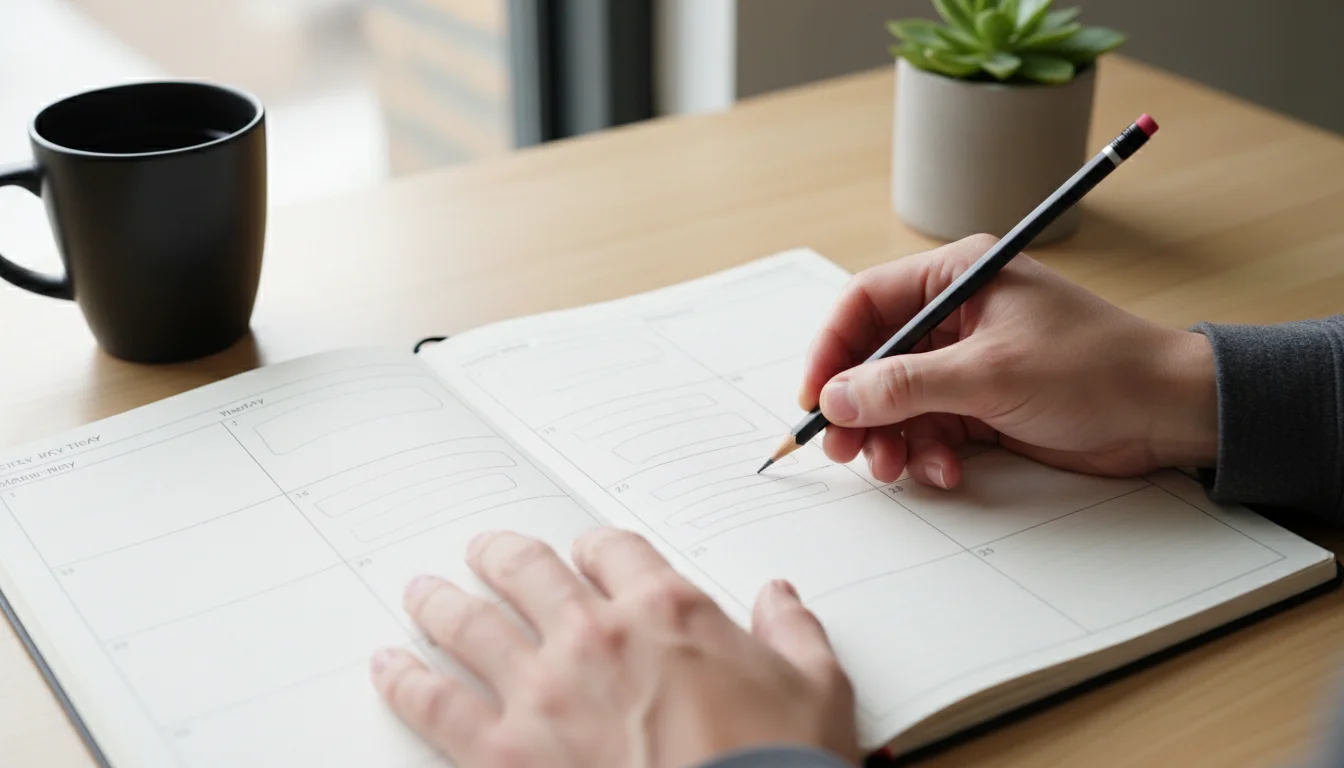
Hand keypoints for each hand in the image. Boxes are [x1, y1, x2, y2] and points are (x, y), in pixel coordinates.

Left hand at [370, 529, 859, 766]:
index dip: (594, 548)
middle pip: (528, 570)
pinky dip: (405, 681)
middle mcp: (596, 636)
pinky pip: (436, 704)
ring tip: (420, 592)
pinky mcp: (504, 752)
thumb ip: (794, 633)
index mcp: (667, 611)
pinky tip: (388, 666)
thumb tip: (782, 598)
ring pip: (471, 624)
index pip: (614, 550)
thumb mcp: (816, 691)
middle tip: (483, 552)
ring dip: (440, 602)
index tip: (584, 554)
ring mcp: (543, 691)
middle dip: (500, 555)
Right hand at [800, 234, 1218, 486]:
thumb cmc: (1096, 369)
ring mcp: (967, 361)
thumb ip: (905, 386)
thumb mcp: (990, 375)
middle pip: (874, 358)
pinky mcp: (982, 403)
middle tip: (844, 447)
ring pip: (897, 401)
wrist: (1167, 413)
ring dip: (890, 438)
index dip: (831, 349)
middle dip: (857, 406)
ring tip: (897, 468)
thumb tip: (837, 397)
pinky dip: (927, 453)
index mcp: (957, 278)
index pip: (866, 303)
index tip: (814, 395)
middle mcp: (956, 315)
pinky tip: (945, 471)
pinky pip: (929, 428)